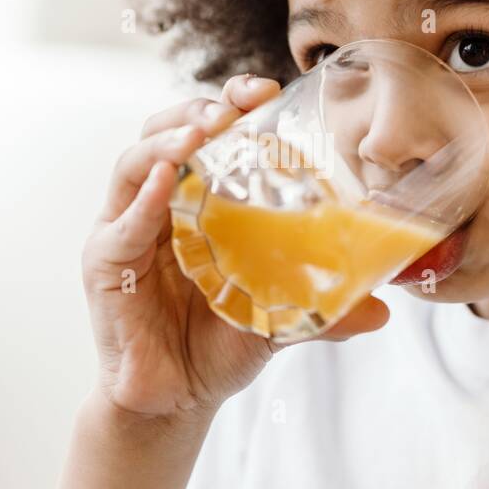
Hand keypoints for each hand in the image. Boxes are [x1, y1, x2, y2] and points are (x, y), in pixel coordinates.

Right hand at [81, 73, 390, 420]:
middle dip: (198, 110)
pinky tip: (167, 181)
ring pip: (136, 164)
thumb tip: (384, 312)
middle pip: (167, 133)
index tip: (266, 89)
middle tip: (233, 107)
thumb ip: (324, 309)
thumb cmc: (219, 344)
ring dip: (167, 142)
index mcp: (201, 200)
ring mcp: (128, 228)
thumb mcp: (279, 317)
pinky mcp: (105, 263)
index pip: (210, 134)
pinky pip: (121, 224)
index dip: (233, 104)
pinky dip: (143, 199)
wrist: (177, 399)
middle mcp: (160, 204)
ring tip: (200, 133)